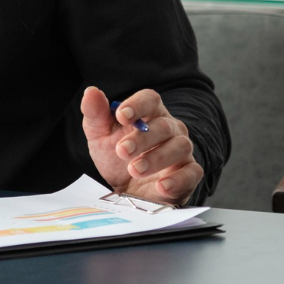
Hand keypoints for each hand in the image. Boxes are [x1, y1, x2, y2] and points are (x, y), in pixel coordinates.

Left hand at [80, 86, 202, 204]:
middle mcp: (170, 129)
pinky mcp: (189, 175)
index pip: (150, 100)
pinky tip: (162, 186)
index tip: (120, 115)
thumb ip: (95, 114)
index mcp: (150, 113)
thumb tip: (91, 92)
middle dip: (142, 138)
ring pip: (179, 147)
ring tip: (135, 169)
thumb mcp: (100, 136)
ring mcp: (182, 151)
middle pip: (163, 126)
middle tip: (122, 151)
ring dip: (156, 158)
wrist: (125, 191)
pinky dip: (178, 179)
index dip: (137, 105)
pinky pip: (192, 173)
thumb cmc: (116, 158)